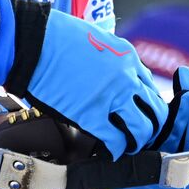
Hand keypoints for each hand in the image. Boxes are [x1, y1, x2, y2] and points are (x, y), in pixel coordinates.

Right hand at [3, 0, 167, 159]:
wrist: (33, 41)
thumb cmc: (56, 36)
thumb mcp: (96, 37)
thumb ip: (110, 56)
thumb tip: (112, 71)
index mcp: (127, 57)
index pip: (150, 87)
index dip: (147, 104)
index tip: (139, 113)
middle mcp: (126, 78)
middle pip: (155, 111)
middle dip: (151, 126)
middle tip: (140, 134)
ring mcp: (111, 97)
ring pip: (142, 129)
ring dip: (137, 141)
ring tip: (128, 146)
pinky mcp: (90, 115)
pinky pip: (115, 141)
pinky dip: (116, 150)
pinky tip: (110, 151)